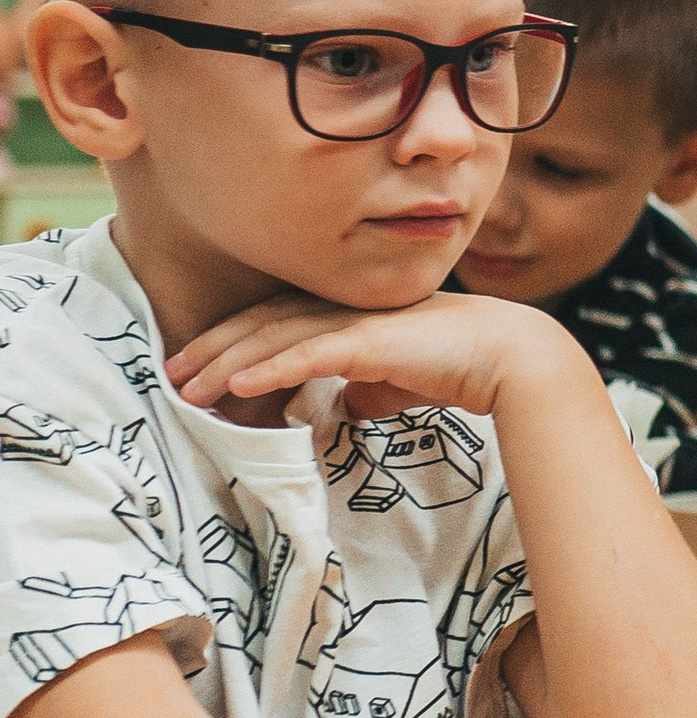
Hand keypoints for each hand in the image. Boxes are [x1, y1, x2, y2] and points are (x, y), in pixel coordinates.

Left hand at [166, 289, 590, 425]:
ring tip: (186, 387)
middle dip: (209, 349)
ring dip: (225, 361)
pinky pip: (307, 353)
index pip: (273, 321)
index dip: (229, 341)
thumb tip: (340, 409)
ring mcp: (353, 320)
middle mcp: (341, 308)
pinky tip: (236, 385)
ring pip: (273, 337)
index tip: (195, 368)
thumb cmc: (456, 366)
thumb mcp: (395, 381)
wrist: (505, 356)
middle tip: (169, 376)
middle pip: (259, 323)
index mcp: (344, 313)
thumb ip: (363, 388)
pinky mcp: (368, 340)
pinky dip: (268, 368)